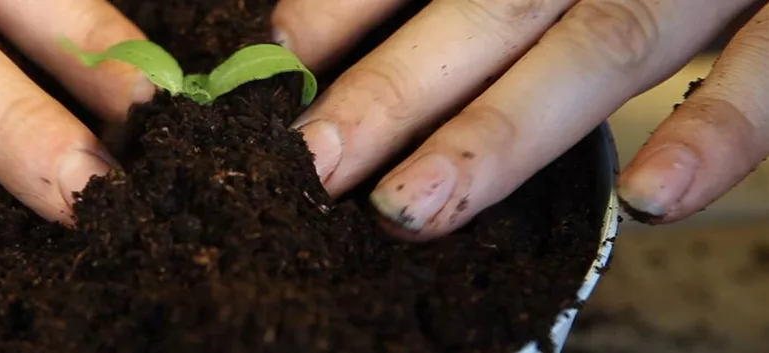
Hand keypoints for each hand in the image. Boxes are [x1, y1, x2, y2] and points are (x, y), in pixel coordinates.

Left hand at [273, 0, 768, 238]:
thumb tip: (328, 34)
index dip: (347, 10)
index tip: (280, 67)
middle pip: (489, 11)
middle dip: (394, 91)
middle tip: (313, 163)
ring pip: (600, 47)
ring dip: (502, 133)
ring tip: (413, 207)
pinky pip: (768, 72)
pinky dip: (715, 133)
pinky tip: (648, 200)